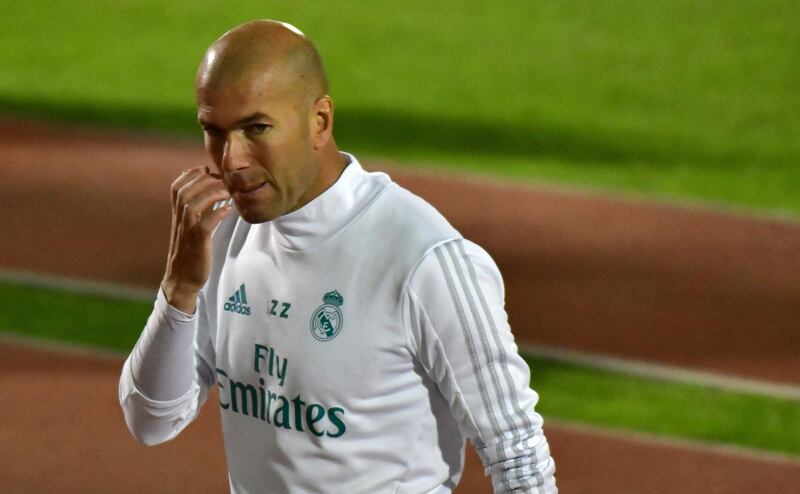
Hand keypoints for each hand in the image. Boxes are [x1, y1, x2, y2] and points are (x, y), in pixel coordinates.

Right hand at [161, 166, 231, 313]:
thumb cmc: (191, 251)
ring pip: (191, 204)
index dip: (191, 174)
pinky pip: (204, 224)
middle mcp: (179, 219)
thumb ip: (200, 209)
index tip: (208, 170)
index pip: (176, 186)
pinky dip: (217, 214)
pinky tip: (228, 211)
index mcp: (177, 214)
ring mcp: (186, 230)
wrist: (182, 279)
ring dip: (211, 194)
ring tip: (228, 192)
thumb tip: (213, 190)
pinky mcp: (197, 242)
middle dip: (203, 180)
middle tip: (223, 180)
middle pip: (184, 191)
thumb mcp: (193, 226)